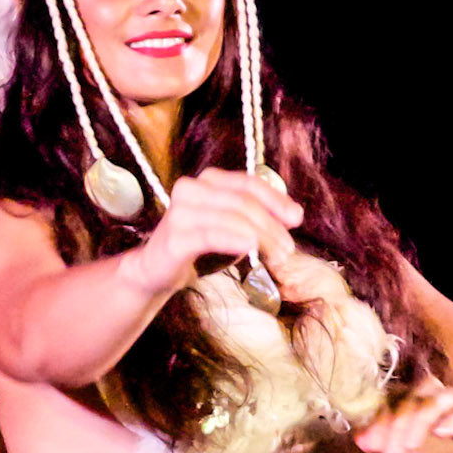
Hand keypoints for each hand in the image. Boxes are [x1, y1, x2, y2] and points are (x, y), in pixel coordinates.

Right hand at [129, 168, 303, 297]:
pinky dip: (236, 240)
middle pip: (242, 201)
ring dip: (261, 237)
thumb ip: (259, 217)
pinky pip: (213, 235)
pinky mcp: (175, 236)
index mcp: (207, 181)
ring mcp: (180, 211)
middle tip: (289, 247)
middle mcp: (190, 189)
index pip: (248, 183)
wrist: (156, 271)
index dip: (275, 199)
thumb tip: (295, 213)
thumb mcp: (233, 228)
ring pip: (231, 218)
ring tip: (278, 256)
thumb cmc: (199, 247)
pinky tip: (253, 249)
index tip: (296, 218)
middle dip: (271, 224)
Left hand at [354, 373, 452, 452]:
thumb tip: (360, 442)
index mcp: (411, 398)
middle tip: (390, 452)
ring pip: (434, 401)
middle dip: (396, 426)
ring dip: (419, 421)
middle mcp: (430, 392)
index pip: (389, 404)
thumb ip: (387, 445)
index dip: (378, 424)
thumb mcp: (411, 450)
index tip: (370, 446)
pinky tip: (441, 432)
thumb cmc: (442, 444)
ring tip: (411, 445)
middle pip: (409, 400)